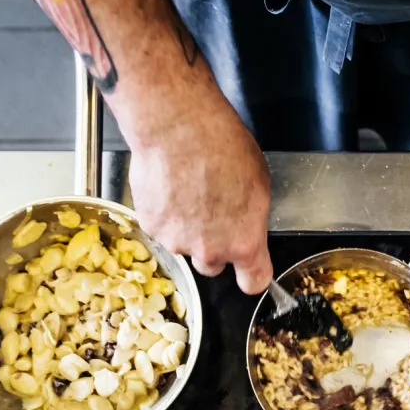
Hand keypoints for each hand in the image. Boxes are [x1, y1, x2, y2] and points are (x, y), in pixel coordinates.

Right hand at [128, 103, 273, 293]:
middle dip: (213, 247)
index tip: (250, 270)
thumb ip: (251, 217)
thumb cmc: (221, 146)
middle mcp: (209, 250)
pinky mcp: (151, 227)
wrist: (177, 128)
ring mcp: (177, 241)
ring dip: (186, 227)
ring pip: (184, 245)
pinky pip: (161, 227)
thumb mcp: (259, 182)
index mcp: (244, 242)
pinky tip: (171, 186)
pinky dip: (165, 213)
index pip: (253, 282)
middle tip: (212, 213)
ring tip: (189, 190)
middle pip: (212, 266)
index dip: (251, 276)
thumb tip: (246, 222)